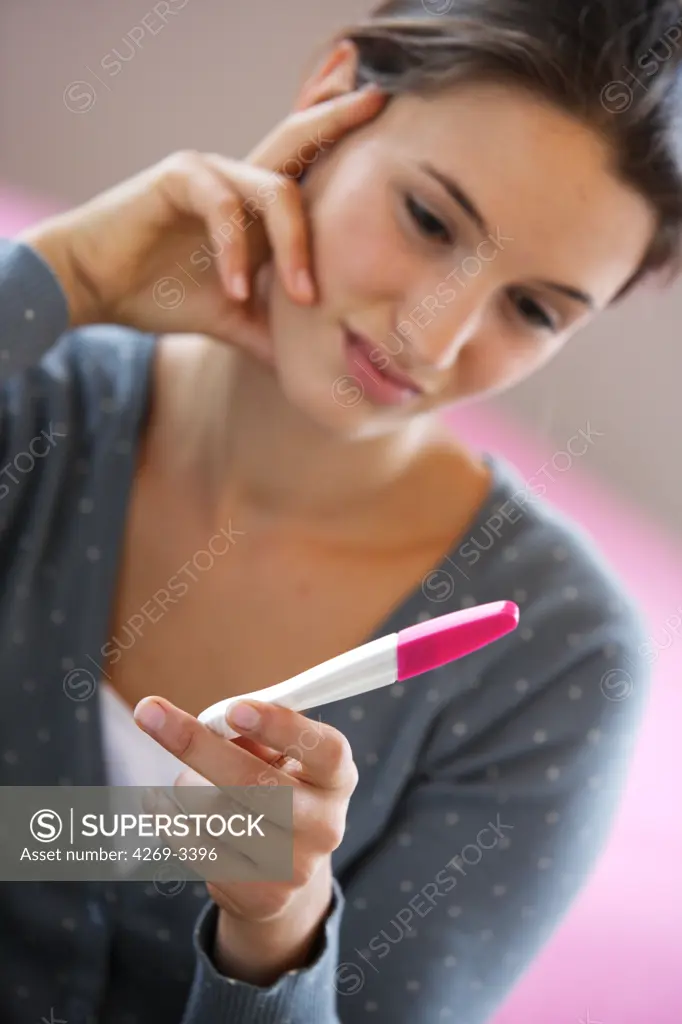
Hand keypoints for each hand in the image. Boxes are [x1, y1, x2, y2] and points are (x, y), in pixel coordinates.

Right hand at [19, 85, 385, 364]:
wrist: (98, 289)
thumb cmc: (162, 296)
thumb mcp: (235, 322)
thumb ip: (276, 338)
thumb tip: (320, 376)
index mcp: (261, 209)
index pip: (313, 172)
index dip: (346, 148)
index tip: (392, 138)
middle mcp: (243, 181)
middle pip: (301, 140)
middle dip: (340, 119)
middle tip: (378, 99)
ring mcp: (213, 174)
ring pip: (276, 188)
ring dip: (295, 246)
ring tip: (300, 299)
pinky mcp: (180, 176)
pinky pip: (224, 206)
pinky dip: (235, 250)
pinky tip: (234, 290)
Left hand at [133, 694, 358, 982]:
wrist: (285, 866)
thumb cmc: (273, 787)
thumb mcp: (275, 754)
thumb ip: (248, 734)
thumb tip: (205, 726)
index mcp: (336, 777)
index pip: (323, 750)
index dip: (280, 727)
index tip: (233, 710)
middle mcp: (326, 824)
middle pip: (257, 784)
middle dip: (198, 746)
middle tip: (150, 714)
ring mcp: (297, 866)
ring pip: (217, 815)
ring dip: (185, 789)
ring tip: (184, 783)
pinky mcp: (263, 895)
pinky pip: (199, 850)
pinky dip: (170, 823)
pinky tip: (159, 807)